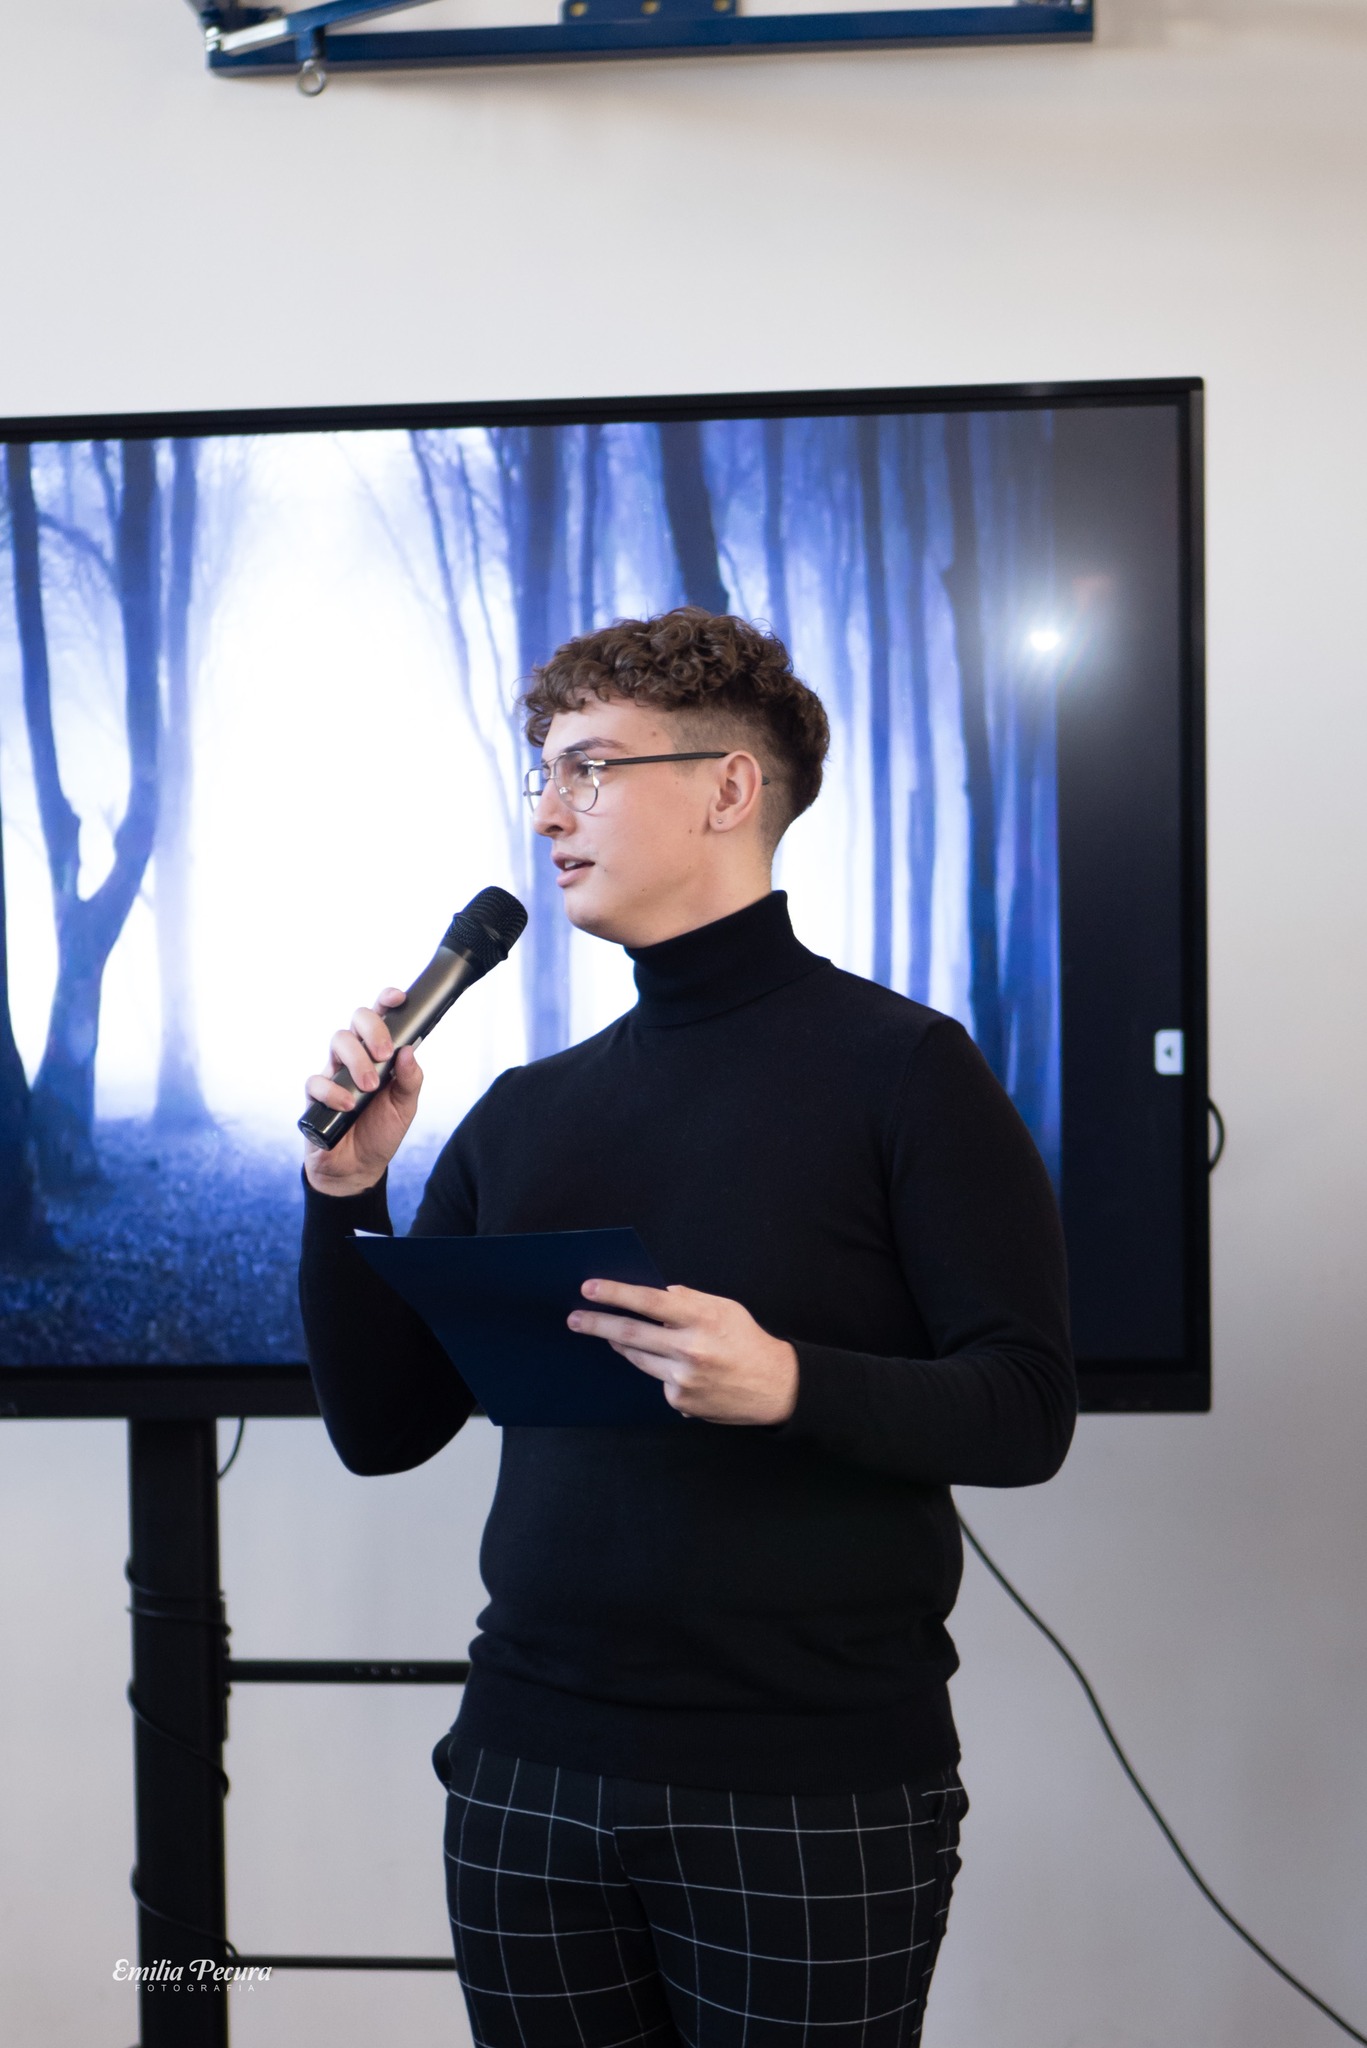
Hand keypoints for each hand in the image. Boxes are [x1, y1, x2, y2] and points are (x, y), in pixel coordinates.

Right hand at [302, 986, 423, 1196]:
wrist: (357, 1168)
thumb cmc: (381, 1131)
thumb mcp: (405, 1107)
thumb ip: (410, 1079)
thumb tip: (409, 1050)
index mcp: (378, 1053)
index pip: (380, 1017)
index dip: (386, 1001)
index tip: (398, 999)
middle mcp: (354, 1057)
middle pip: (355, 1021)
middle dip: (372, 1031)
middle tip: (385, 1054)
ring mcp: (333, 1073)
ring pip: (336, 1043)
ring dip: (356, 1061)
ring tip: (369, 1087)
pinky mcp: (315, 1095)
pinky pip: (316, 1080)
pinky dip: (332, 1091)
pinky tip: (346, 1106)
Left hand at [568, 1279, 798, 1424]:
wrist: (775, 1387)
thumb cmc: (748, 1341)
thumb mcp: (724, 1308)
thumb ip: (689, 1300)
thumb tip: (655, 1294)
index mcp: (701, 1318)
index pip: (649, 1301)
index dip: (616, 1294)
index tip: (589, 1288)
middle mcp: (689, 1349)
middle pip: (631, 1334)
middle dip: (597, 1324)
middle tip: (574, 1318)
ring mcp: (683, 1378)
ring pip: (638, 1357)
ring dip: (620, 1345)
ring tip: (607, 1335)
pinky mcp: (680, 1400)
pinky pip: (658, 1379)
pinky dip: (660, 1369)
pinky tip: (679, 1368)